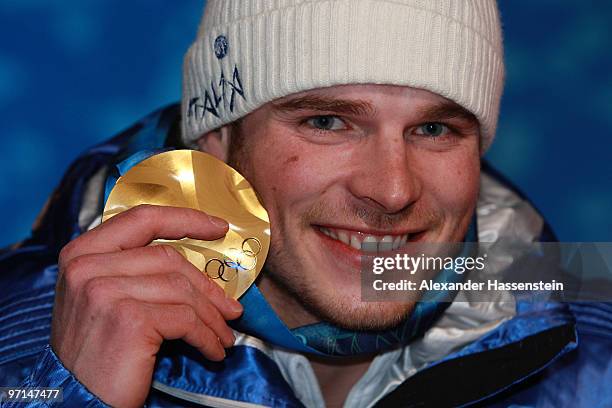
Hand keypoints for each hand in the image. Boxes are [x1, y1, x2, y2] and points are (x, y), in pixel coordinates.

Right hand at [51, 205, 242, 407]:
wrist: (78, 401)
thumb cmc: (98, 351)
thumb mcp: (106, 299)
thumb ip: (136, 271)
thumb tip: (199, 268)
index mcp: (82, 253)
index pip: (143, 219)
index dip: (186, 219)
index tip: (219, 226)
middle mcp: (87, 267)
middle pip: (169, 258)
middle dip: (207, 287)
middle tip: (230, 310)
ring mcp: (105, 291)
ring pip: (182, 289)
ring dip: (211, 317)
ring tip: (223, 336)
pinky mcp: (128, 318)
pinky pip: (186, 319)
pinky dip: (206, 337)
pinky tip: (212, 350)